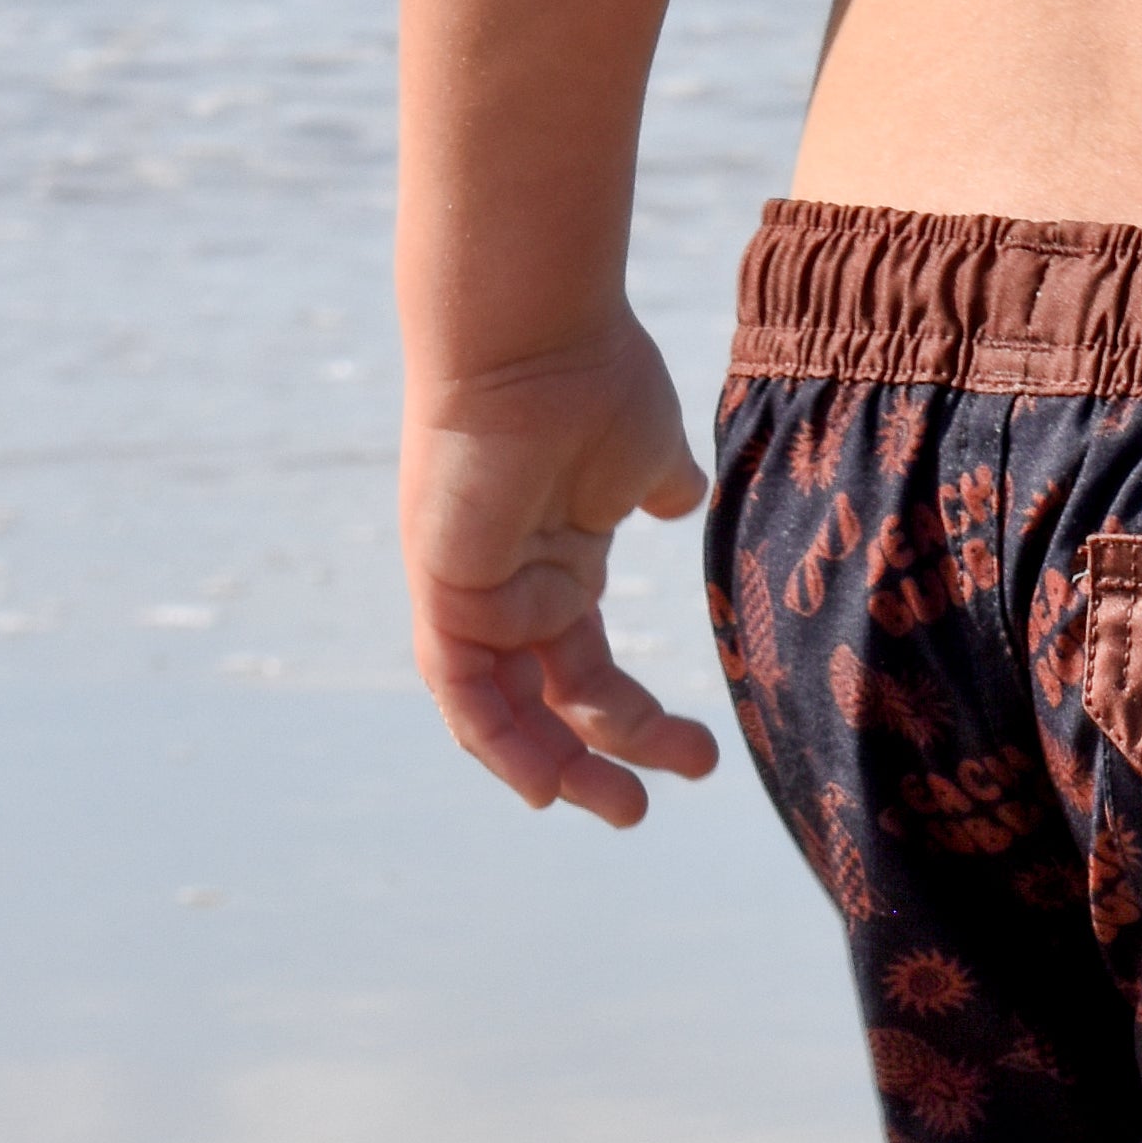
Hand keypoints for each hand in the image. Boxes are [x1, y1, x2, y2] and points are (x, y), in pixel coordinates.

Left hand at [399, 308, 718, 829]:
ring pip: (507, 710)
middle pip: (548, 701)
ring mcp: (475, 593)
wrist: (535, 336)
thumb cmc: (595, 379)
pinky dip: (497, 740)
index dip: (632, 718)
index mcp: (558, 562)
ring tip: (624, 806)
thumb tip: (679, 501)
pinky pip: (462, 690)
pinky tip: (543, 781)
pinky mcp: (445, 590)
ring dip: (558, 765)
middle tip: (649, 806)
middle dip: (600, 759)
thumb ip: (659, 486)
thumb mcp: (647, 450)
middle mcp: (511, 589)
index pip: (583, 666)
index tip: (696, 752)